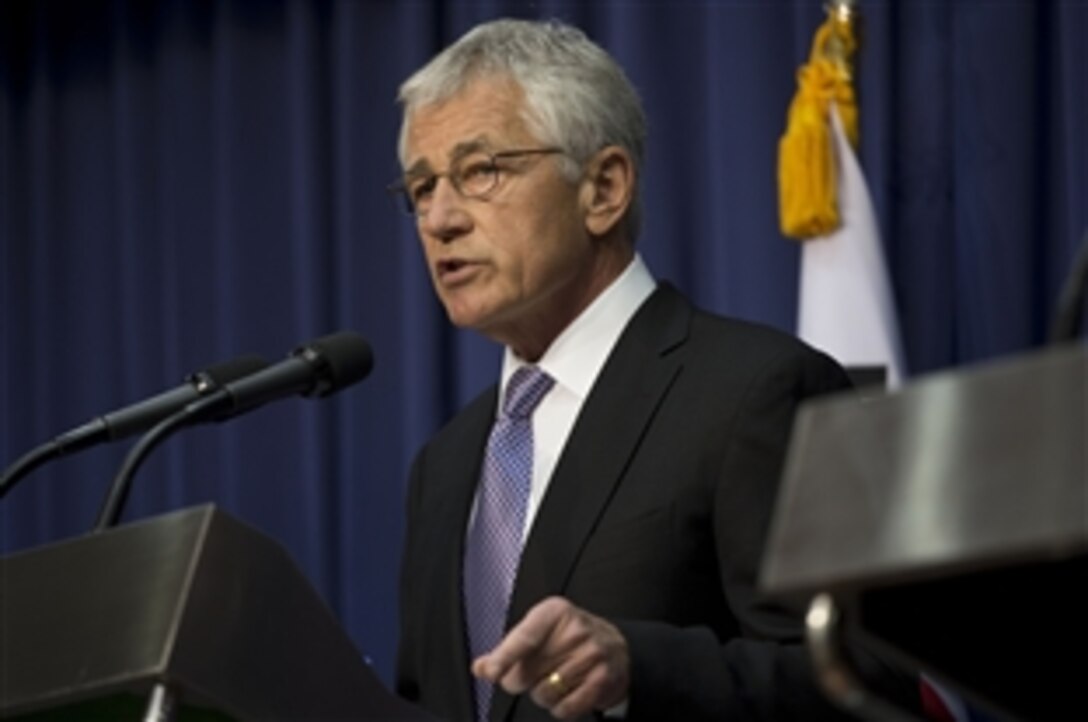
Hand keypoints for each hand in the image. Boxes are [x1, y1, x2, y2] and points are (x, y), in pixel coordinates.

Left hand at [472, 596, 629, 719]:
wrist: (615, 648)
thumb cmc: (570, 638)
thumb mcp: (540, 631)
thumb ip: (508, 649)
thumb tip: (480, 667)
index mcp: (555, 612)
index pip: (524, 637)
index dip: (504, 657)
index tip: (490, 671)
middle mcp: (576, 630)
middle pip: (528, 672)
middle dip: (521, 681)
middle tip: (533, 674)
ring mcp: (592, 654)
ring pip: (545, 693)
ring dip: (543, 696)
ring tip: (554, 682)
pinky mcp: (603, 679)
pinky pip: (565, 708)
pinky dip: (560, 708)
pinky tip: (566, 694)